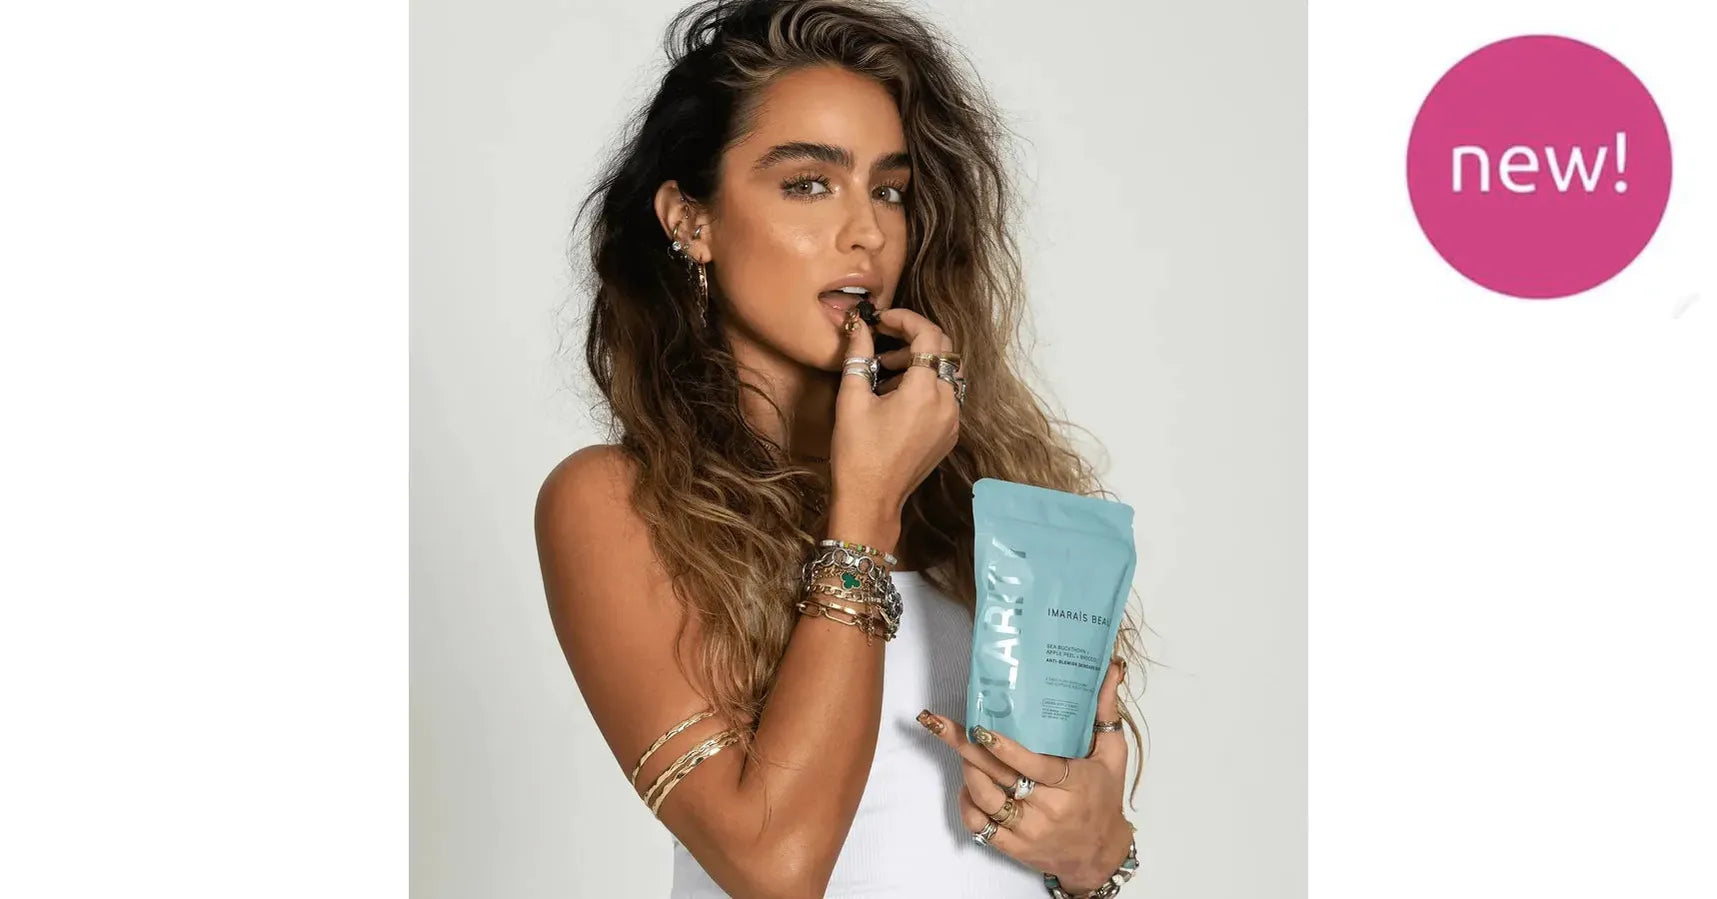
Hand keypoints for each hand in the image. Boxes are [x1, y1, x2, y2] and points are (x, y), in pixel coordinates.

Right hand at [829, 308, 960, 525]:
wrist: (871, 501)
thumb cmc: (857, 453)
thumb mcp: (851, 399)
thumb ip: (858, 355)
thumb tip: (858, 326)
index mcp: (924, 391)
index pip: (928, 335)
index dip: (905, 319)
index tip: (881, 320)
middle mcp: (947, 403)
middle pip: (943, 349)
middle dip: (914, 337)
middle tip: (883, 337)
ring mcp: (952, 421)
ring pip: (946, 372)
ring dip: (920, 361)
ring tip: (885, 368)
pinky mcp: (949, 435)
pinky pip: (946, 396)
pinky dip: (926, 384)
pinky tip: (896, 394)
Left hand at [916, 657, 1133, 893]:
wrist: (1101, 854)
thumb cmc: (1105, 798)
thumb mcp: (1113, 755)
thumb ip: (1106, 712)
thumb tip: (1112, 669)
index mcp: (1072, 784)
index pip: (1033, 765)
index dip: (1005, 749)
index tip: (983, 729)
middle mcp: (1048, 809)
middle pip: (1000, 777)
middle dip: (969, 749)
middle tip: (943, 725)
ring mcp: (1029, 830)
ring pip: (986, 800)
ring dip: (968, 773)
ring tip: (960, 749)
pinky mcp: (1015, 847)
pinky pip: (980, 827)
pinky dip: (967, 805)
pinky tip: (966, 786)